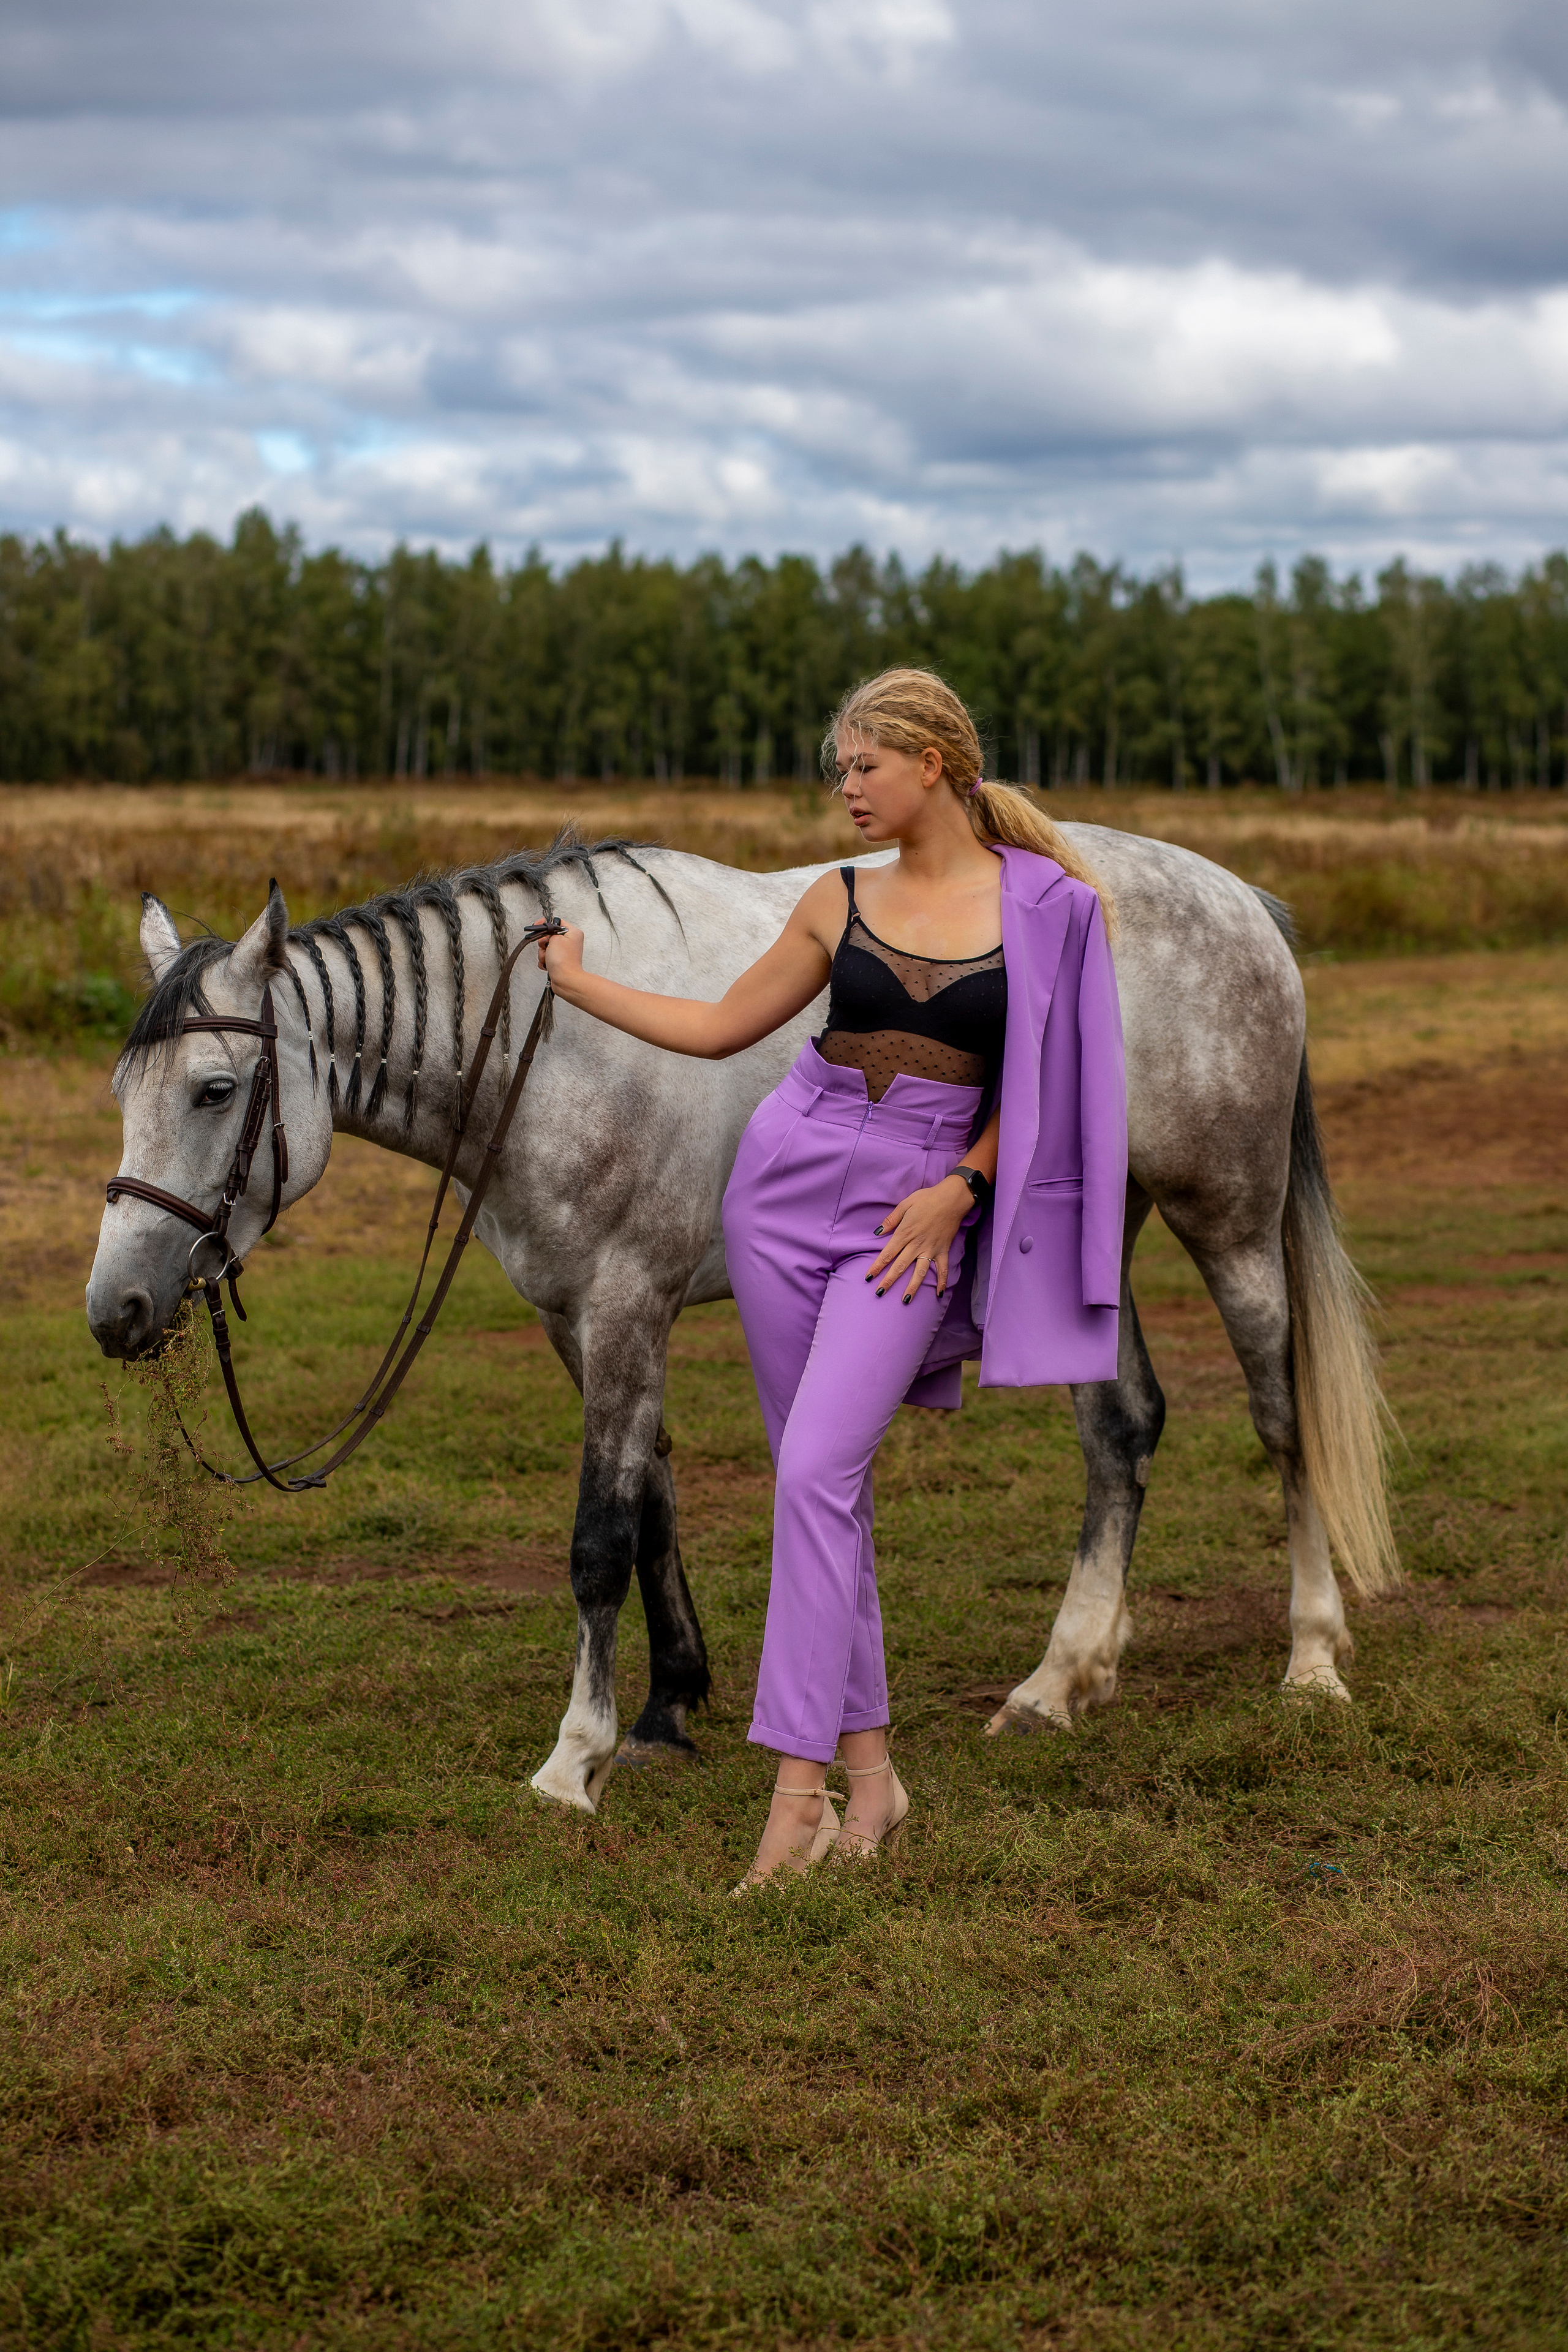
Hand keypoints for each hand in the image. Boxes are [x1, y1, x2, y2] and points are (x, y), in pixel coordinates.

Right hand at [539, 923, 585, 990]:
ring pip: (546, 947)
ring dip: (543, 953)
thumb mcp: (555, 938)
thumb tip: (547, 930)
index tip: (537, 926)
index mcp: (573, 933)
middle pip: (549, 935)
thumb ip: (550, 930)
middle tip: (545, 946)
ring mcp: (564, 953)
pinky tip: (548, 964)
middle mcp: (570, 942)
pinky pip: (546, 958)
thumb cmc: (564, 961)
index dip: (545, 924)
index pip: (556, 921)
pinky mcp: (559, 962)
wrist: (565, 980)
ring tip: (548, 958)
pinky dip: (544, 961)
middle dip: (543, 942)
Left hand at [864, 1175, 972, 1304]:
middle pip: (900, 1266)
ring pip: (920, 1272)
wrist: (952, 1198)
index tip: (869, 1277)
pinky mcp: (943, 1250)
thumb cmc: (927, 1199)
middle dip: (889, 1281)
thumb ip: (891, 1220)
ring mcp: (931, 1249)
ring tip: (905, 1300)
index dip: (877, 1266)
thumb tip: (877, 1232)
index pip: (887, 1254)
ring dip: (912, 1287)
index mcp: (905, 1233)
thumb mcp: (905, 1204)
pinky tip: (939, 1294)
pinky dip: (942, 1281)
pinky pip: (942, 1269)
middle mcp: (917, 1244)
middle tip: (879, 1293)